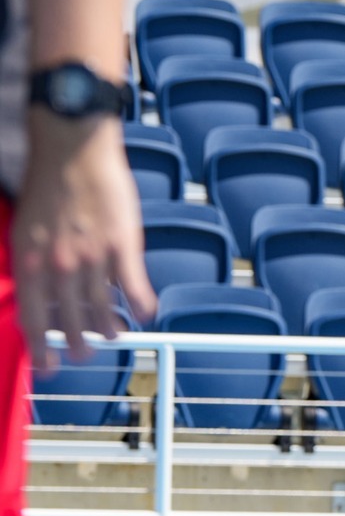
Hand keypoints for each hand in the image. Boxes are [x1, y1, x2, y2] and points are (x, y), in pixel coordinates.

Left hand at [13, 115, 154, 370]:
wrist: (73, 150)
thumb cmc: (47, 185)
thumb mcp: (26, 229)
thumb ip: (34, 263)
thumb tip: (42, 293)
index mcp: (30, 262)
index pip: (33, 318)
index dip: (42, 347)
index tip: (50, 365)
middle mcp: (59, 266)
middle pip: (70, 320)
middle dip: (78, 344)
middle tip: (85, 354)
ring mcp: (92, 257)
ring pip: (103, 308)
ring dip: (110, 327)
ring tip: (115, 336)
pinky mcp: (122, 245)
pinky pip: (134, 286)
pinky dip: (142, 303)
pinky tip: (147, 313)